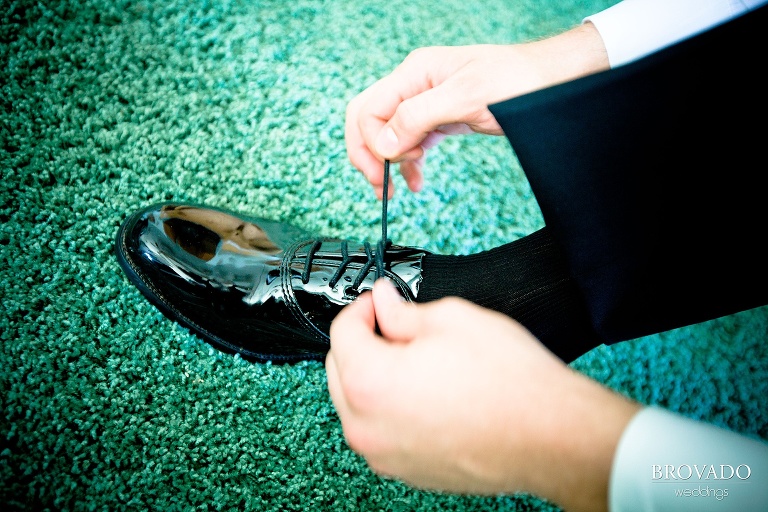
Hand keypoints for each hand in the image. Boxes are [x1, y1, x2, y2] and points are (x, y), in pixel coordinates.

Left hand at [326, 279, 638, 511]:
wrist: (551, 437)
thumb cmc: (509, 381)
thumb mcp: (452, 320)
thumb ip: (403, 310)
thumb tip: (384, 302)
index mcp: (369, 381)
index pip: (342, 331)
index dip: (361, 307)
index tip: (379, 301)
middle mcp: (366, 426)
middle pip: (340, 369)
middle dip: (362, 342)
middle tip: (395, 325)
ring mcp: (383, 454)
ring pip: (357, 403)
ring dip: (372, 377)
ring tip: (415, 361)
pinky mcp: (404, 471)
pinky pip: (379, 430)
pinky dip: (389, 408)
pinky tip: (426, 393)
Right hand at [345, 23, 608, 197]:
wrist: (551, 81)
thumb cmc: (517, 81)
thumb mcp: (465, 97)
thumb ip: (419, 117)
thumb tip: (386, 143)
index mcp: (415, 73)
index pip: (369, 110)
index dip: (372, 143)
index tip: (388, 168)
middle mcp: (416, 85)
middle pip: (370, 120)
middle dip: (367, 154)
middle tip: (379, 185)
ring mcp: (428, 101)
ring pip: (388, 134)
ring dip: (386, 162)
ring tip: (393, 189)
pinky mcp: (442, 118)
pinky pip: (412, 141)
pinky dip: (408, 163)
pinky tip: (415, 181)